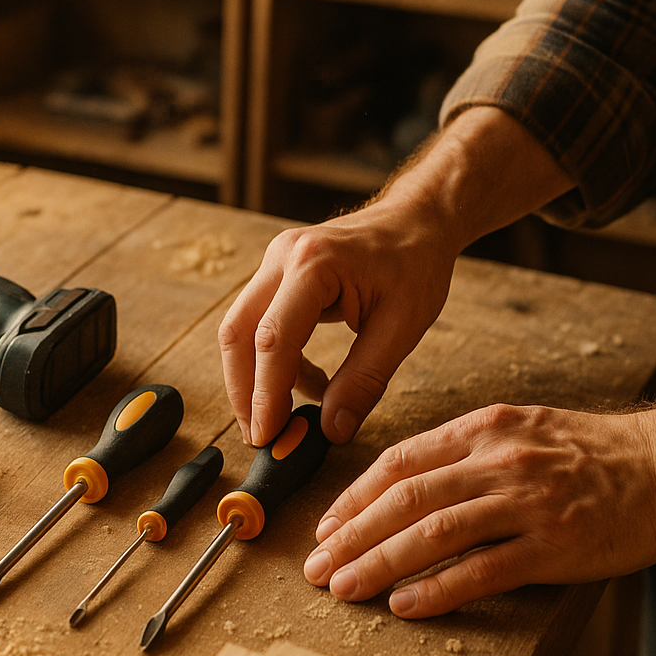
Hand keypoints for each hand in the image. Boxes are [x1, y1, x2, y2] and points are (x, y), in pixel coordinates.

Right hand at [219, 107, 576, 447]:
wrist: (417, 220)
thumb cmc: (416, 264)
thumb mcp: (402, 327)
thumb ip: (364, 381)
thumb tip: (332, 431)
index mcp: (314, 265)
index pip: (273, 340)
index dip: (265, 395)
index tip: (266, 436)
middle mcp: (282, 258)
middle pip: (238, 333)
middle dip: (244, 391)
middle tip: (260, 436)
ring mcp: (275, 263)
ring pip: (241, 330)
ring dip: (256, 379)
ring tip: (287, 417)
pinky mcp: (277, 275)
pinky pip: (261, 324)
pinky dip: (276, 362)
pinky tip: (309, 384)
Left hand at [303, 403, 655, 616]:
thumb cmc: (594, 454)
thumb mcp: (522, 429)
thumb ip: (466, 451)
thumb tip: (404, 484)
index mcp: (484, 429)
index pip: (399, 464)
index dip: (353, 498)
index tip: (325, 528)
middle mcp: (499, 461)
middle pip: (405, 500)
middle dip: (351, 537)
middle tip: (316, 568)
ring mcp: (528, 503)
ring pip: (434, 534)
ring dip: (379, 564)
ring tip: (344, 589)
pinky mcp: (556, 545)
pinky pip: (483, 570)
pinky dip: (437, 589)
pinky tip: (404, 605)